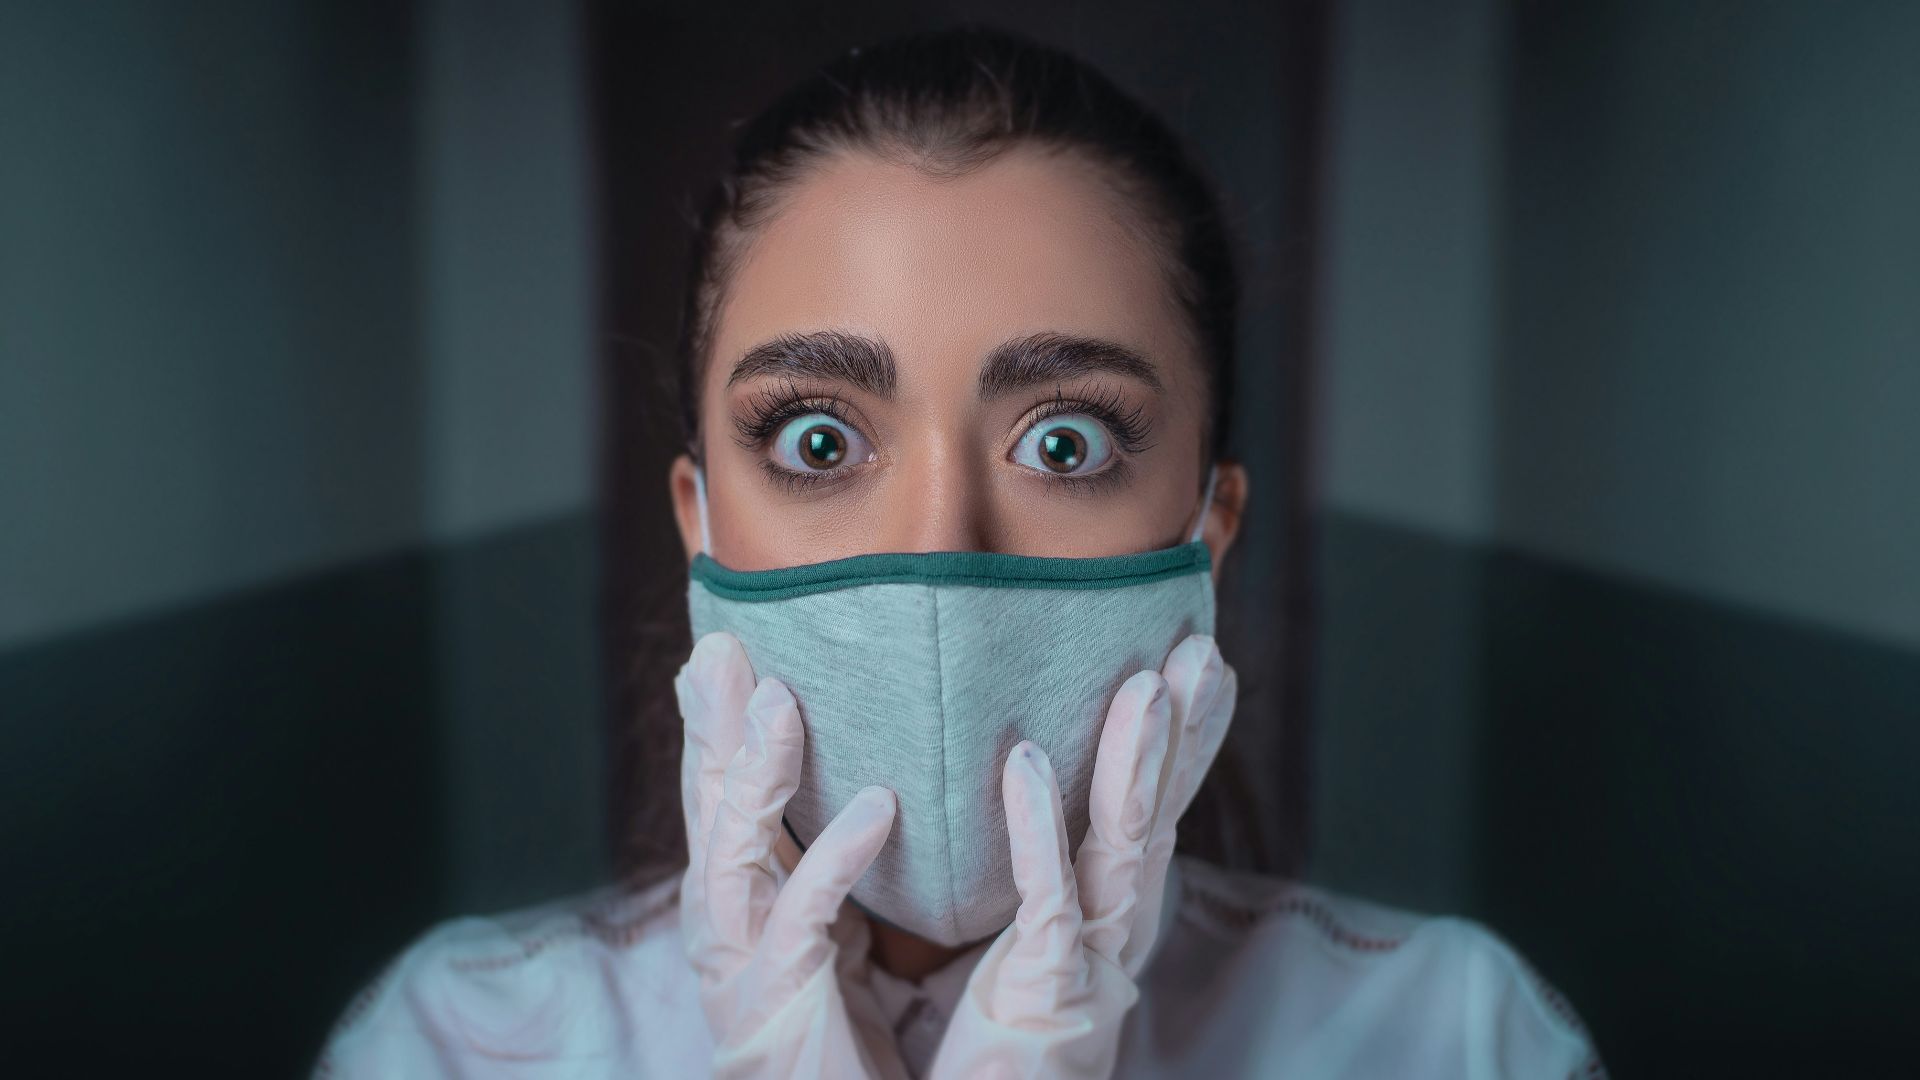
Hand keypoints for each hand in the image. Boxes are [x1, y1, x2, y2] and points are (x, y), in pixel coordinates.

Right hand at [675, 631, 911, 1079]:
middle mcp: (725, 924)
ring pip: (732, 848)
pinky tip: (876, 806)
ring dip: (757, 771)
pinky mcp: (778, 998)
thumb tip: (855, 783)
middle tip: (722, 645)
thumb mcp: (827, 936)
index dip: (716, 726)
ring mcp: (741, 962)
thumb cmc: (840, 1039)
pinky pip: (803, 915)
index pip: (720, 797)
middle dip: (713, 724)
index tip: (722, 649)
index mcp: (737, 903)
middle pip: (710, 805)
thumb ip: (823, 866)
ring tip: (782, 701)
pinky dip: (835, 855)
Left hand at [928, 635, 1235, 1078]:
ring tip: (1150, 683)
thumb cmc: (975, 1051)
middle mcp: (1110, 935)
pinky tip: (1023, 763)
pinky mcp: (1046, 993)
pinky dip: (1036, 828)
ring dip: (1138, 762)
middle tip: (1200, 650)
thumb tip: (1003, 786)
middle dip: (1185, 733)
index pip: (1149, 814)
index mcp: (1102, 918)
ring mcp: (1087, 963)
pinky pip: (1047, 900)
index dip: (1181, 743)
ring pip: (1126, 847)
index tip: (1198, 665)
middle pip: (1156, 817)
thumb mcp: (994, 945)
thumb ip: (1007, 877)